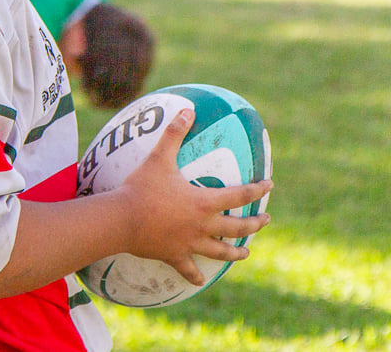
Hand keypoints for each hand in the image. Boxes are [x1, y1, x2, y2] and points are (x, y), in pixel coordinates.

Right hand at [116, 108, 271, 284]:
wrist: (120, 221)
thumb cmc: (141, 188)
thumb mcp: (159, 157)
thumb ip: (174, 134)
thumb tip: (187, 110)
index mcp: (204, 202)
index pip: (239, 195)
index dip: (257, 190)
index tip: (269, 185)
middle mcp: (202, 226)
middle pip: (236, 228)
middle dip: (254, 225)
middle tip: (265, 220)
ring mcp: (189, 244)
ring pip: (219, 252)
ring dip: (235, 253)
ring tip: (246, 253)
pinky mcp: (173, 256)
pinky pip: (188, 269)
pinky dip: (195, 275)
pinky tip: (201, 281)